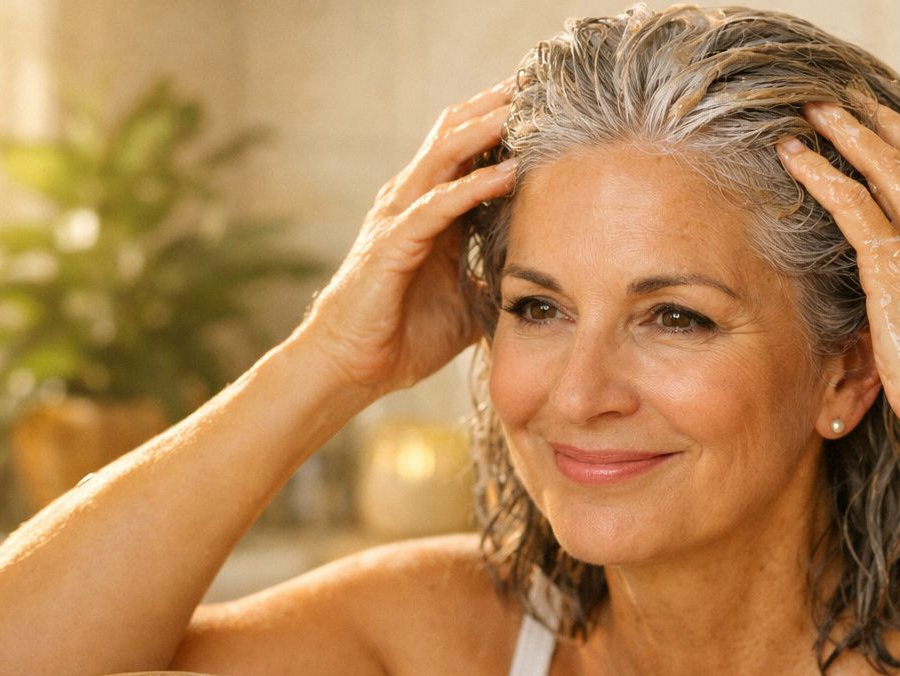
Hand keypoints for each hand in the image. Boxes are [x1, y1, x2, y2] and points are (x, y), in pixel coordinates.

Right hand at [302, 81, 516, 393]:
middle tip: (538, 84)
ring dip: (486, 130)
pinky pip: (436, 206)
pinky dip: (472, 187)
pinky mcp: (392, 243)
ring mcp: (398, 217)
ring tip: (525, 109)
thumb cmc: (404, 334)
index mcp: (430, 210)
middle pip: (455, 135)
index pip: (468, 150)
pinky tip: (505, 174)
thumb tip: (542, 284)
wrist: (354, 367)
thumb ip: (497, 280)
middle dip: (495, 108)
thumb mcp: (468, 302)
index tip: (545, 105)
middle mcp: (412, 202)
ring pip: (444, 156)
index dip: (502, 125)